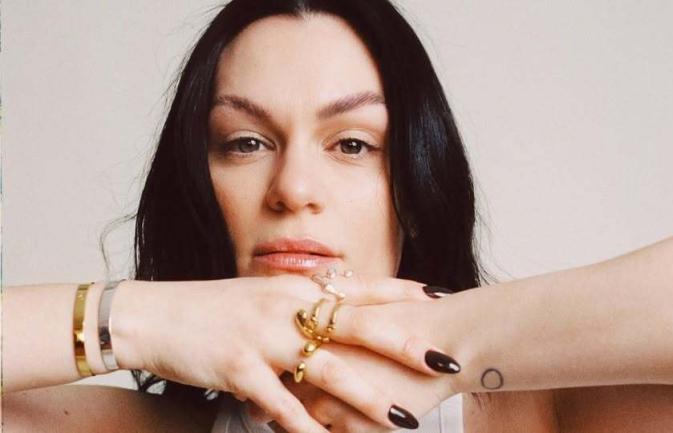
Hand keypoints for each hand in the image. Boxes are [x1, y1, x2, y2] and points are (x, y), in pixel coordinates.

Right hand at [110, 275, 447, 432]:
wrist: (152, 315)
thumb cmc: (211, 309)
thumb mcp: (261, 295)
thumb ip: (300, 302)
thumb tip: (336, 306)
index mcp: (294, 289)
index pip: (358, 287)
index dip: (401, 292)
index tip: (440, 297)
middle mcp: (285, 307)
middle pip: (356, 324)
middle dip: (403, 344)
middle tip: (444, 361)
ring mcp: (262, 336)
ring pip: (327, 369)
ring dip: (368, 397)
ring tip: (404, 420)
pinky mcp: (237, 366)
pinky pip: (280, 403)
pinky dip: (306, 427)